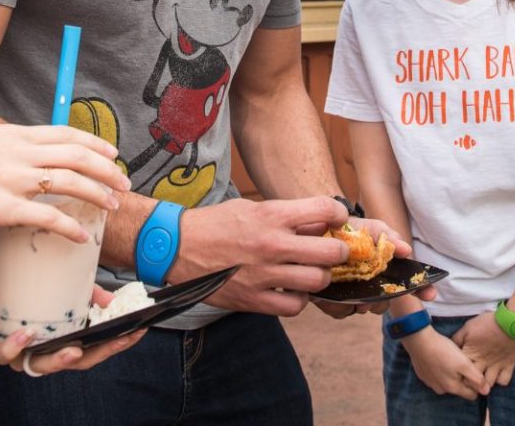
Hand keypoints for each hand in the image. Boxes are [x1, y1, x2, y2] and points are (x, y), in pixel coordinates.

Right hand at [0, 125, 130, 238]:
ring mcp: (11, 179)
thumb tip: (25, 160)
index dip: (94, 143)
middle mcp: (17, 152)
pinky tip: (81, 236)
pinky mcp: (2, 208)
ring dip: (97, 193)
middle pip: (76, 154)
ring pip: (69, 181)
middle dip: (106, 168)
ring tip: (111, 205)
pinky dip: (69, 226)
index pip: (65, 133)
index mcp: (12, 135)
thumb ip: (6, 149)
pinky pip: (47, 217)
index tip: (112, 152)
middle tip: (122, 181)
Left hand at [0, 282, 143, 373]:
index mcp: (63, 341)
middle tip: (112, 342)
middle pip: (74, 364)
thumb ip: (87, 294)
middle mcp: (45, 352)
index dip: (116, 344)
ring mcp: (22, 354)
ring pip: (41, 367)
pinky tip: (26, 334)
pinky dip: (15, 347)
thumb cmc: (28, 294)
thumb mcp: (62, 289)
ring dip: (57, 360)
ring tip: (72, 349)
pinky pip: (5, 354)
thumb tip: (111, 299)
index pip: (95, 350)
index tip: (136, 332)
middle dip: (97, 354)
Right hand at [174, 197, 349, 316]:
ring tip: (310, 273)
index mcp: (271, 215)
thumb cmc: (215, 224)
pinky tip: (291, 290)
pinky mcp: (253, 299)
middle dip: (338, 251)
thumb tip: (318, 225)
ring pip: (317, 282)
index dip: (339, 215)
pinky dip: (298, 300)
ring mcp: (263, 274)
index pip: (325, 210)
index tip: (338, 221)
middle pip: (331, 252)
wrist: (176, 247)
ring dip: (320, 278)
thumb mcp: (251, 208)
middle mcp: (272, 244)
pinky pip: (294, 306)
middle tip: (333, 252)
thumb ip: (285, 217)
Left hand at [310, 217, 431, 318]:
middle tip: (374, 297)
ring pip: (363, 310)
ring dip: (360, 304)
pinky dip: (337, 305)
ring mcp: (351, 294)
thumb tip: (405, 250)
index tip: (431, 294)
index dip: (422, 290)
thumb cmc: (347, 229)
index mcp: (383, 269)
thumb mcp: (368, 227)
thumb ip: (386, 236)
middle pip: (385, 304)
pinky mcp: (331, 300)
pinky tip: (330, 291)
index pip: (408, 283)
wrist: (314, 229)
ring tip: (352, 292)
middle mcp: (370, 285)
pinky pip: (339, 311)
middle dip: (382, 302)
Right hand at [400, 326, 486, 400]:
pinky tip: (438, 358)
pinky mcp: (423, 376)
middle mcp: (442, 390)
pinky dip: (439, 370)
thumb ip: (476, 379)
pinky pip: (436, 377)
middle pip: (459, 389)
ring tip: (449, 359)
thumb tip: (486, 392)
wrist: (419, 341)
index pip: (472, 395)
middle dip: (463, 379)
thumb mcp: (464, 363)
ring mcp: (431, 383)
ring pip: (447, 383)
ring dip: (450, 374)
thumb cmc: (443, 351)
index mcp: (453, 388)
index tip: (474, 371)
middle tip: (462, 362)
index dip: (476, 385)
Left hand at [453, 311, 514, 393]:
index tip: (457, 372)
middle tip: (469, 379)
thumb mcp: (468, 327)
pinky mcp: (509, 365)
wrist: (510, 322)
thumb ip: (458, 338)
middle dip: (470, 383)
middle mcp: (482, 363)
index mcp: (471, 353)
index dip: (458, 372)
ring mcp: (496, 366)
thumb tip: (452, 346)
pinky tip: (497, 376)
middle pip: (472, 381)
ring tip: (483, 381)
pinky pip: (503, 381)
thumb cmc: (487, 323)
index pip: (460, 369)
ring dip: (485, 384)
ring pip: (487, 384)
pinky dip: (500, 380)